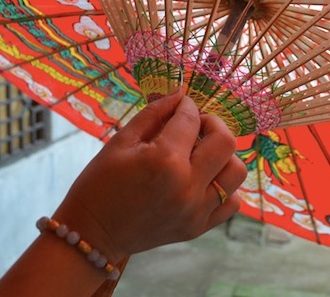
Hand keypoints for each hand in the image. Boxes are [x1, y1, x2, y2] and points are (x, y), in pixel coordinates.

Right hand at [52, 89, 246, 261]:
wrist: (93, 234)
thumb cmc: (100, 184)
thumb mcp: (121, 141)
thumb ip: (155, 113)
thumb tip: (180, 94)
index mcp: (164, 160)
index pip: (191, 119)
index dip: (186, 105)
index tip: (179, 105)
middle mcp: (187, 186)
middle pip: (226, 142)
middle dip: (213, 124)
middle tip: (196, 126)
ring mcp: (196, 210)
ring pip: (236, 171)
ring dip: (223, 156)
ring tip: (202, 154)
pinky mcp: (199, 227)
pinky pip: (232, 202)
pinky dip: (224, 187)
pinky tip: (204, 180)